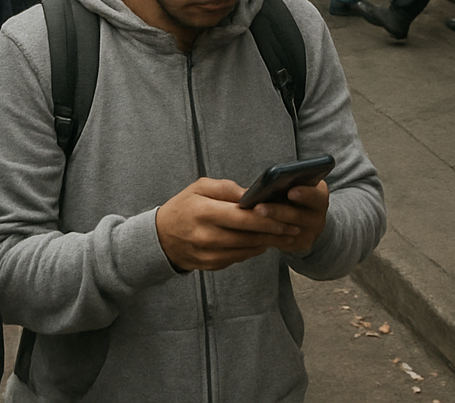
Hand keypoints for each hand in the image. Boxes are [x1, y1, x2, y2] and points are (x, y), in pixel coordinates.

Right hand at [155, 178, 307, 271]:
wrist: (160, 238)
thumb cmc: (183, 207)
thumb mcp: (199, 188)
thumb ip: (226, 189)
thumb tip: (252, 194)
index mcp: (204, 212)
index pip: (242, 217)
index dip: (266, 218)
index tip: (286, 216)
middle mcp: (207, 236)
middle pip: (249, 236)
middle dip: (275, 232)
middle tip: (294, 227)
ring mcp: (209, 254)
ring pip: (247, 250)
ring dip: (268, 242)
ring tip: (286, 235)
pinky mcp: (212, 265)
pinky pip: (239, 258)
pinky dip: (254, 250)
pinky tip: (265, 242)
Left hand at [252, 180, 329, 255]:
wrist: (308, 219)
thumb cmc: (296, 196)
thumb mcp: (299, 185)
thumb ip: (288, 183)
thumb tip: (267, 182)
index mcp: (320, 197)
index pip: (314, 196)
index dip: (303, 194)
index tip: (290, 192)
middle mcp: (318, 217)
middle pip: (297, 215)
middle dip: (276, 211)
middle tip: (259, 208)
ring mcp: (310, 233)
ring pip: (287, 230)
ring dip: (268, 224)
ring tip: (251, 218)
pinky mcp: (300, 244)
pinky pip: (281, 241)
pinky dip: (267, 235)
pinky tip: (253, 230)